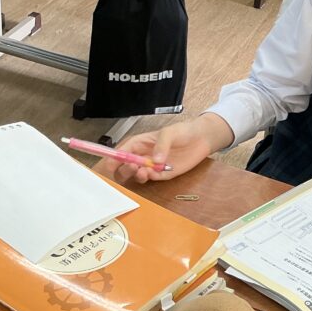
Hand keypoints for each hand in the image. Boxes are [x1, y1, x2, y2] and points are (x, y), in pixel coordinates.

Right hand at [93, 114, 230, 183]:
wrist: (202, 138)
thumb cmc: (183, 131)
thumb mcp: (169, 133)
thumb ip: (161, 145)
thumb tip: (154, 161)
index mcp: (139, 143)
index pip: (121, 152)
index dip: (113, 159)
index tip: (110, 165)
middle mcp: (143, 156)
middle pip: (125, 167)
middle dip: (124, 170)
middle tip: (133, 167)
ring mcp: (153, 166)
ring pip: (137, 175)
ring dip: (137, 175)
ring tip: (143, 171)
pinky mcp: (164, 174)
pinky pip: (152, 179)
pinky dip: (150, 178)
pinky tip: (153, 174)